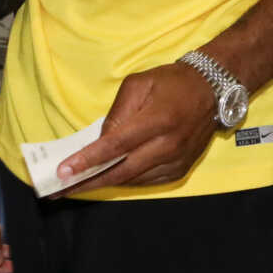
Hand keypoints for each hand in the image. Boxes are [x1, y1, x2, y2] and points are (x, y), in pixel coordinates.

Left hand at [56, 61, 217, 192]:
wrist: (211, 90)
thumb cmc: (170, 82)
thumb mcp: (138, 84)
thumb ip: (117, 113)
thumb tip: (101, 141)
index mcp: (157, 120)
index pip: (116, 145)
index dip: (88, 160)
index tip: (64, 172)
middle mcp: (168, 145)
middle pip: (122, 171)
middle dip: (89, 182)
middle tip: (61, 190)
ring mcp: (176, 160)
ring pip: (133, 180)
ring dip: (104, 184)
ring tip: (78, 185)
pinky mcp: (181, 169)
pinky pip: (147, 182)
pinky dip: (126, 181)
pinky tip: (109, 178)